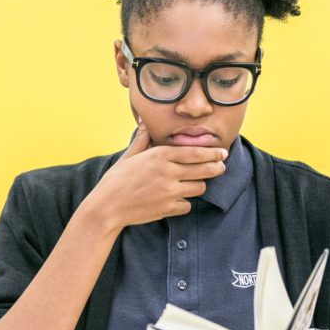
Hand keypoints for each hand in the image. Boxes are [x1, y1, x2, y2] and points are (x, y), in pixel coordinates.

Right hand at [85, 119, 227, 229]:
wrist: (107, 206)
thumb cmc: (116, 179)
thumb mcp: (129, 156)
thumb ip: (143, 139)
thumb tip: (145, 121)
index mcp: (159, 155)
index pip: (195, 152)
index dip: (212, 153)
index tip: (222, 152)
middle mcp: (168, 172)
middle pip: (204, 170)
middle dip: (216, 168)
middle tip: (220, 167)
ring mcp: (169, 192)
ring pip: (199, 187)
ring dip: (198, 185)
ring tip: (193, 183)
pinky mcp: (168, 209)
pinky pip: (187, 205)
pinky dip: (184, 203)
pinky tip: (176, 200)